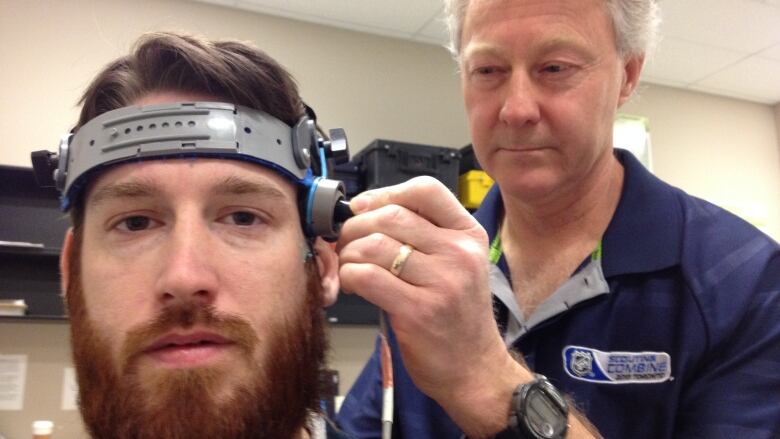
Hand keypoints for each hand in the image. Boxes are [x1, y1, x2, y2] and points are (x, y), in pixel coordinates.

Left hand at [337, 176, 529, 435]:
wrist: (475, 369)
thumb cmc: (457, 316)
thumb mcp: (458, 265)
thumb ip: (425, 235)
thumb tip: (365, 209)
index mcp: (469, 235)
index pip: (425, 189)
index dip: (385, 193)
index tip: (364, 208)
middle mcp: (459, 253)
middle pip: (391, 216)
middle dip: (356, 226)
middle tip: (346, 241)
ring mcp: (442, 282)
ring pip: (374, 245)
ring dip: (349, 253)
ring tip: (349, 265)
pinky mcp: (419, 311)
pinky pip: (367, 277)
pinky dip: (349, 276)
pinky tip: (353, 285)